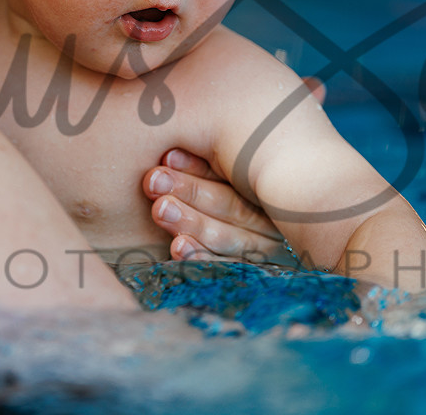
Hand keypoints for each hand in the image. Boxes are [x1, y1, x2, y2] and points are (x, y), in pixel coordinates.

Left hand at [143, 148, 294, 264]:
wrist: (269, 259)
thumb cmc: (222, 196)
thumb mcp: (221, 177)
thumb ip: (204, 165)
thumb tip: (167, 152)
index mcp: (266, 188)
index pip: (233, 175)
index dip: (197, 167)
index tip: (167, 157)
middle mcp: (271, 220)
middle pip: (231, 205)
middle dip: (189, 191)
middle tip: (155, 181)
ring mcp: (263, 249)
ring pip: (226, 236)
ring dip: (191, 222)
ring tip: (160, 210)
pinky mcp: (249, 275)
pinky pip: (227, 269)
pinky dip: (201, 258)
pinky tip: (178, 249)